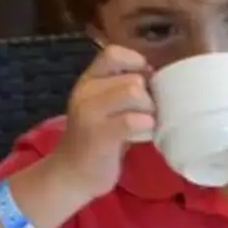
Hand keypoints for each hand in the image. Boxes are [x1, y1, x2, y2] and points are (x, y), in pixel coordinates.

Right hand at [45, 46, 156, 195]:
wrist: (72, 174)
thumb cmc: (98, 138)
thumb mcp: (106, 105)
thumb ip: (123, 87)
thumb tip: (156, 74)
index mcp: (88, 80)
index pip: (113, 53)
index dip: (136, 63)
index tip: (145, 84)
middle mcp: (85, 92)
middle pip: (134, 78)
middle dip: (150, 97)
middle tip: (146, 114)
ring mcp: (89, 113)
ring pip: (134, 93)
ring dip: (149, 111)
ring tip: (144, 125)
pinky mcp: (98, 135)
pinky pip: (133, 120)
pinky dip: (146, 126)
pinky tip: (142, 136)